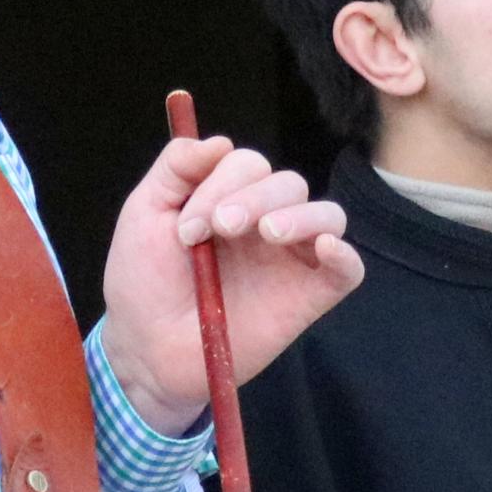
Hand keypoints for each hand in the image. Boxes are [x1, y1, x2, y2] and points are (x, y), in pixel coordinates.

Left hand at [100, 136, 364, 434]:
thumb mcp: (144, 213)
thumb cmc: (143, 283)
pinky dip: (344, 254)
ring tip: (267, 233)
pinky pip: (348, 270)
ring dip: (299, 214)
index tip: (186, 227)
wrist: (147, 350)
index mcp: (229, 199)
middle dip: (252, 198)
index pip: (247, 165)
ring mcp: (290, 259)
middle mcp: (265, 222)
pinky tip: (324, 248)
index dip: (221, 183)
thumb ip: (175, 168)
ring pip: (327, 215)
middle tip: (216, 230)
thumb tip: (219, 141)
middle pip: (287, 183)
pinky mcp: (309, 298)